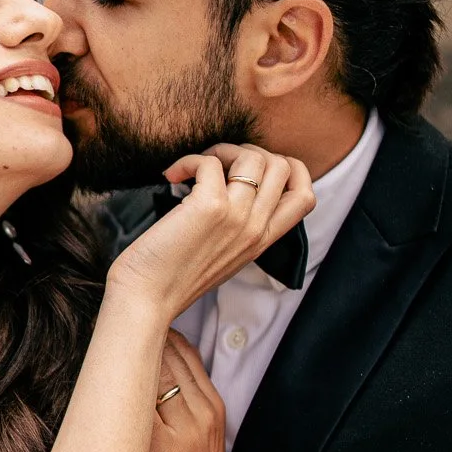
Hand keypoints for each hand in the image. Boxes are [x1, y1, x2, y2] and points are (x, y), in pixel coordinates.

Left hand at [107, 143, 314, 327]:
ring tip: (195, 169)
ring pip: (253, 157)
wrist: (146, 299)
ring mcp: (236, 217)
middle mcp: (255, 228)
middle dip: (250, 152)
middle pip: (283, 167)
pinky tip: (172, 175)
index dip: (291, 169)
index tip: (254, 167)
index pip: (305, 197)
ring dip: (221, 151)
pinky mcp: (209, 207)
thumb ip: (239, 226)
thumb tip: (233, 183)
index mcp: (261, 241)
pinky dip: (189, 160)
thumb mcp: (223, 254)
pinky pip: (210, 162)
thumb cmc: (172, 275)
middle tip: (218, 165)